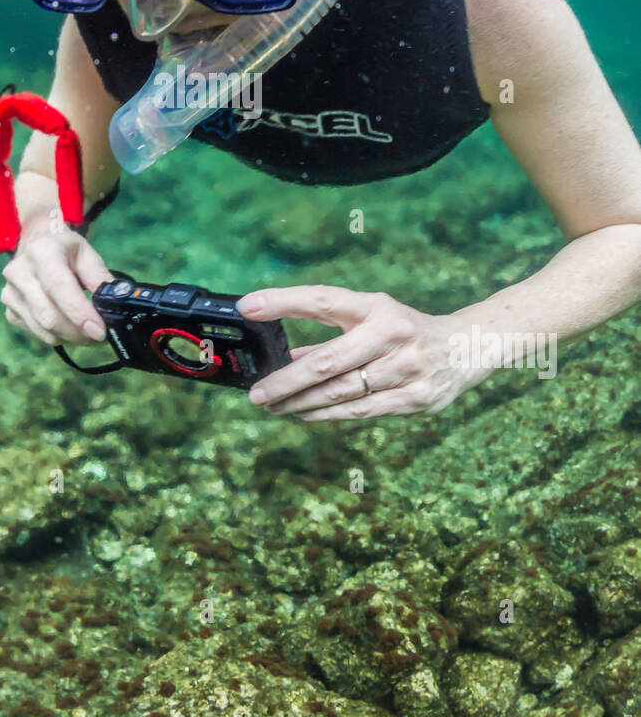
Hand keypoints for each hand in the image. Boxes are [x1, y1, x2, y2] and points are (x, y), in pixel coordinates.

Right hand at [0, 221, 111, 348]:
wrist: (36, 244)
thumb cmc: (66, 250)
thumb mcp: (87, 254)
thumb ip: (101, 280)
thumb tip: (115, 308)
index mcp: (41, 252)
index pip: (58, 287)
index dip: (79, 313)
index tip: (100, 331)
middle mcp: (19, 273)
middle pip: (49, 316)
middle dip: (79, 333)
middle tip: (101, 336)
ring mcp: (10, 294)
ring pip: (44, 330)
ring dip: (71, 338)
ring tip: (88, 333)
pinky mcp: (10, 312)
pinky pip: (37, 334)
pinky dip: (58, 337)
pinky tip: (70, 328)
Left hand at [236, 284, 468, 420]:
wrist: (467, 347)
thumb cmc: (405, 330)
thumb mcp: (370, 319)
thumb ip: (330, 337)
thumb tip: (286, 357)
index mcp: (376, 307)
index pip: (323, 300)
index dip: (284, 301)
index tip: (248, 306)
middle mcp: (390, 335)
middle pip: (327, 362)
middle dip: (286, 381)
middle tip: (257, 393)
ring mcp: (405, 369)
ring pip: (341, 393)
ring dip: (301, 403)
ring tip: (274, 406)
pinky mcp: (416, 399)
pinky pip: (361, 412)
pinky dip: (328, 415)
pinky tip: (305, 416)